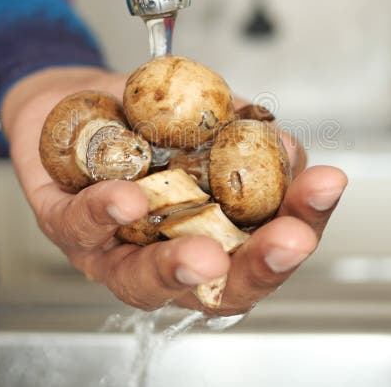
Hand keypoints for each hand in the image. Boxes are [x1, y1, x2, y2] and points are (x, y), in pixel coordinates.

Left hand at [2, 67, 347, 314]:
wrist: (69, 101)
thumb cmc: (142, 123)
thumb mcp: (206, 119)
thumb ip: (248, 138)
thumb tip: (288, 150)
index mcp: (212, 235)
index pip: (266, 247)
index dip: (302, 223)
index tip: (326, 187)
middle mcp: (168, 256)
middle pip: (217, 290)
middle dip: (258, 268)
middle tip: (287, 243)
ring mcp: (115, 250)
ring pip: (142, 281)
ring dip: (176, 270)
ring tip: (201, 255)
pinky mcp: (65, 223)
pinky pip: (82, 228)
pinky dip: (104, 215)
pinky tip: (127, 199)